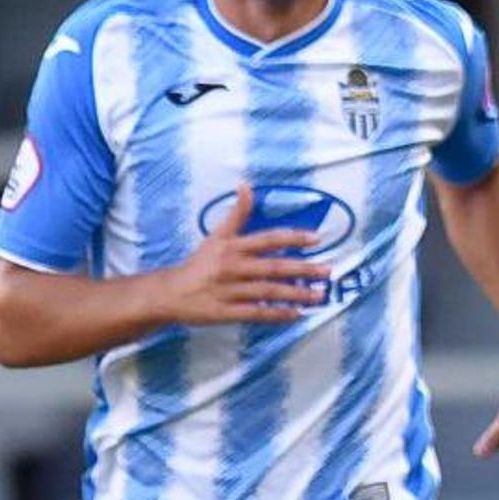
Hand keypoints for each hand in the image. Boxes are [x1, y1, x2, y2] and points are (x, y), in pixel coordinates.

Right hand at [155, 186, 331, 327]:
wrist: (170, 293)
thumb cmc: (199, 264)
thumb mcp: (216, 236)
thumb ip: (236, 213)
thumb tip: (246, 185)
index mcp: (232, 247)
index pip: (267, 239)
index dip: (292, 238)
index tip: (315, 239)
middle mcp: (233, 267)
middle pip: (272, 267)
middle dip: (302, 269)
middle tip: (327, 271)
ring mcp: (230, 291)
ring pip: (268, 292)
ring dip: (295, 294)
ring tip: (319, 295)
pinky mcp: (227, 313)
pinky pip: (256, 313)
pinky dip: (277, 314)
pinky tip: (296, 314)